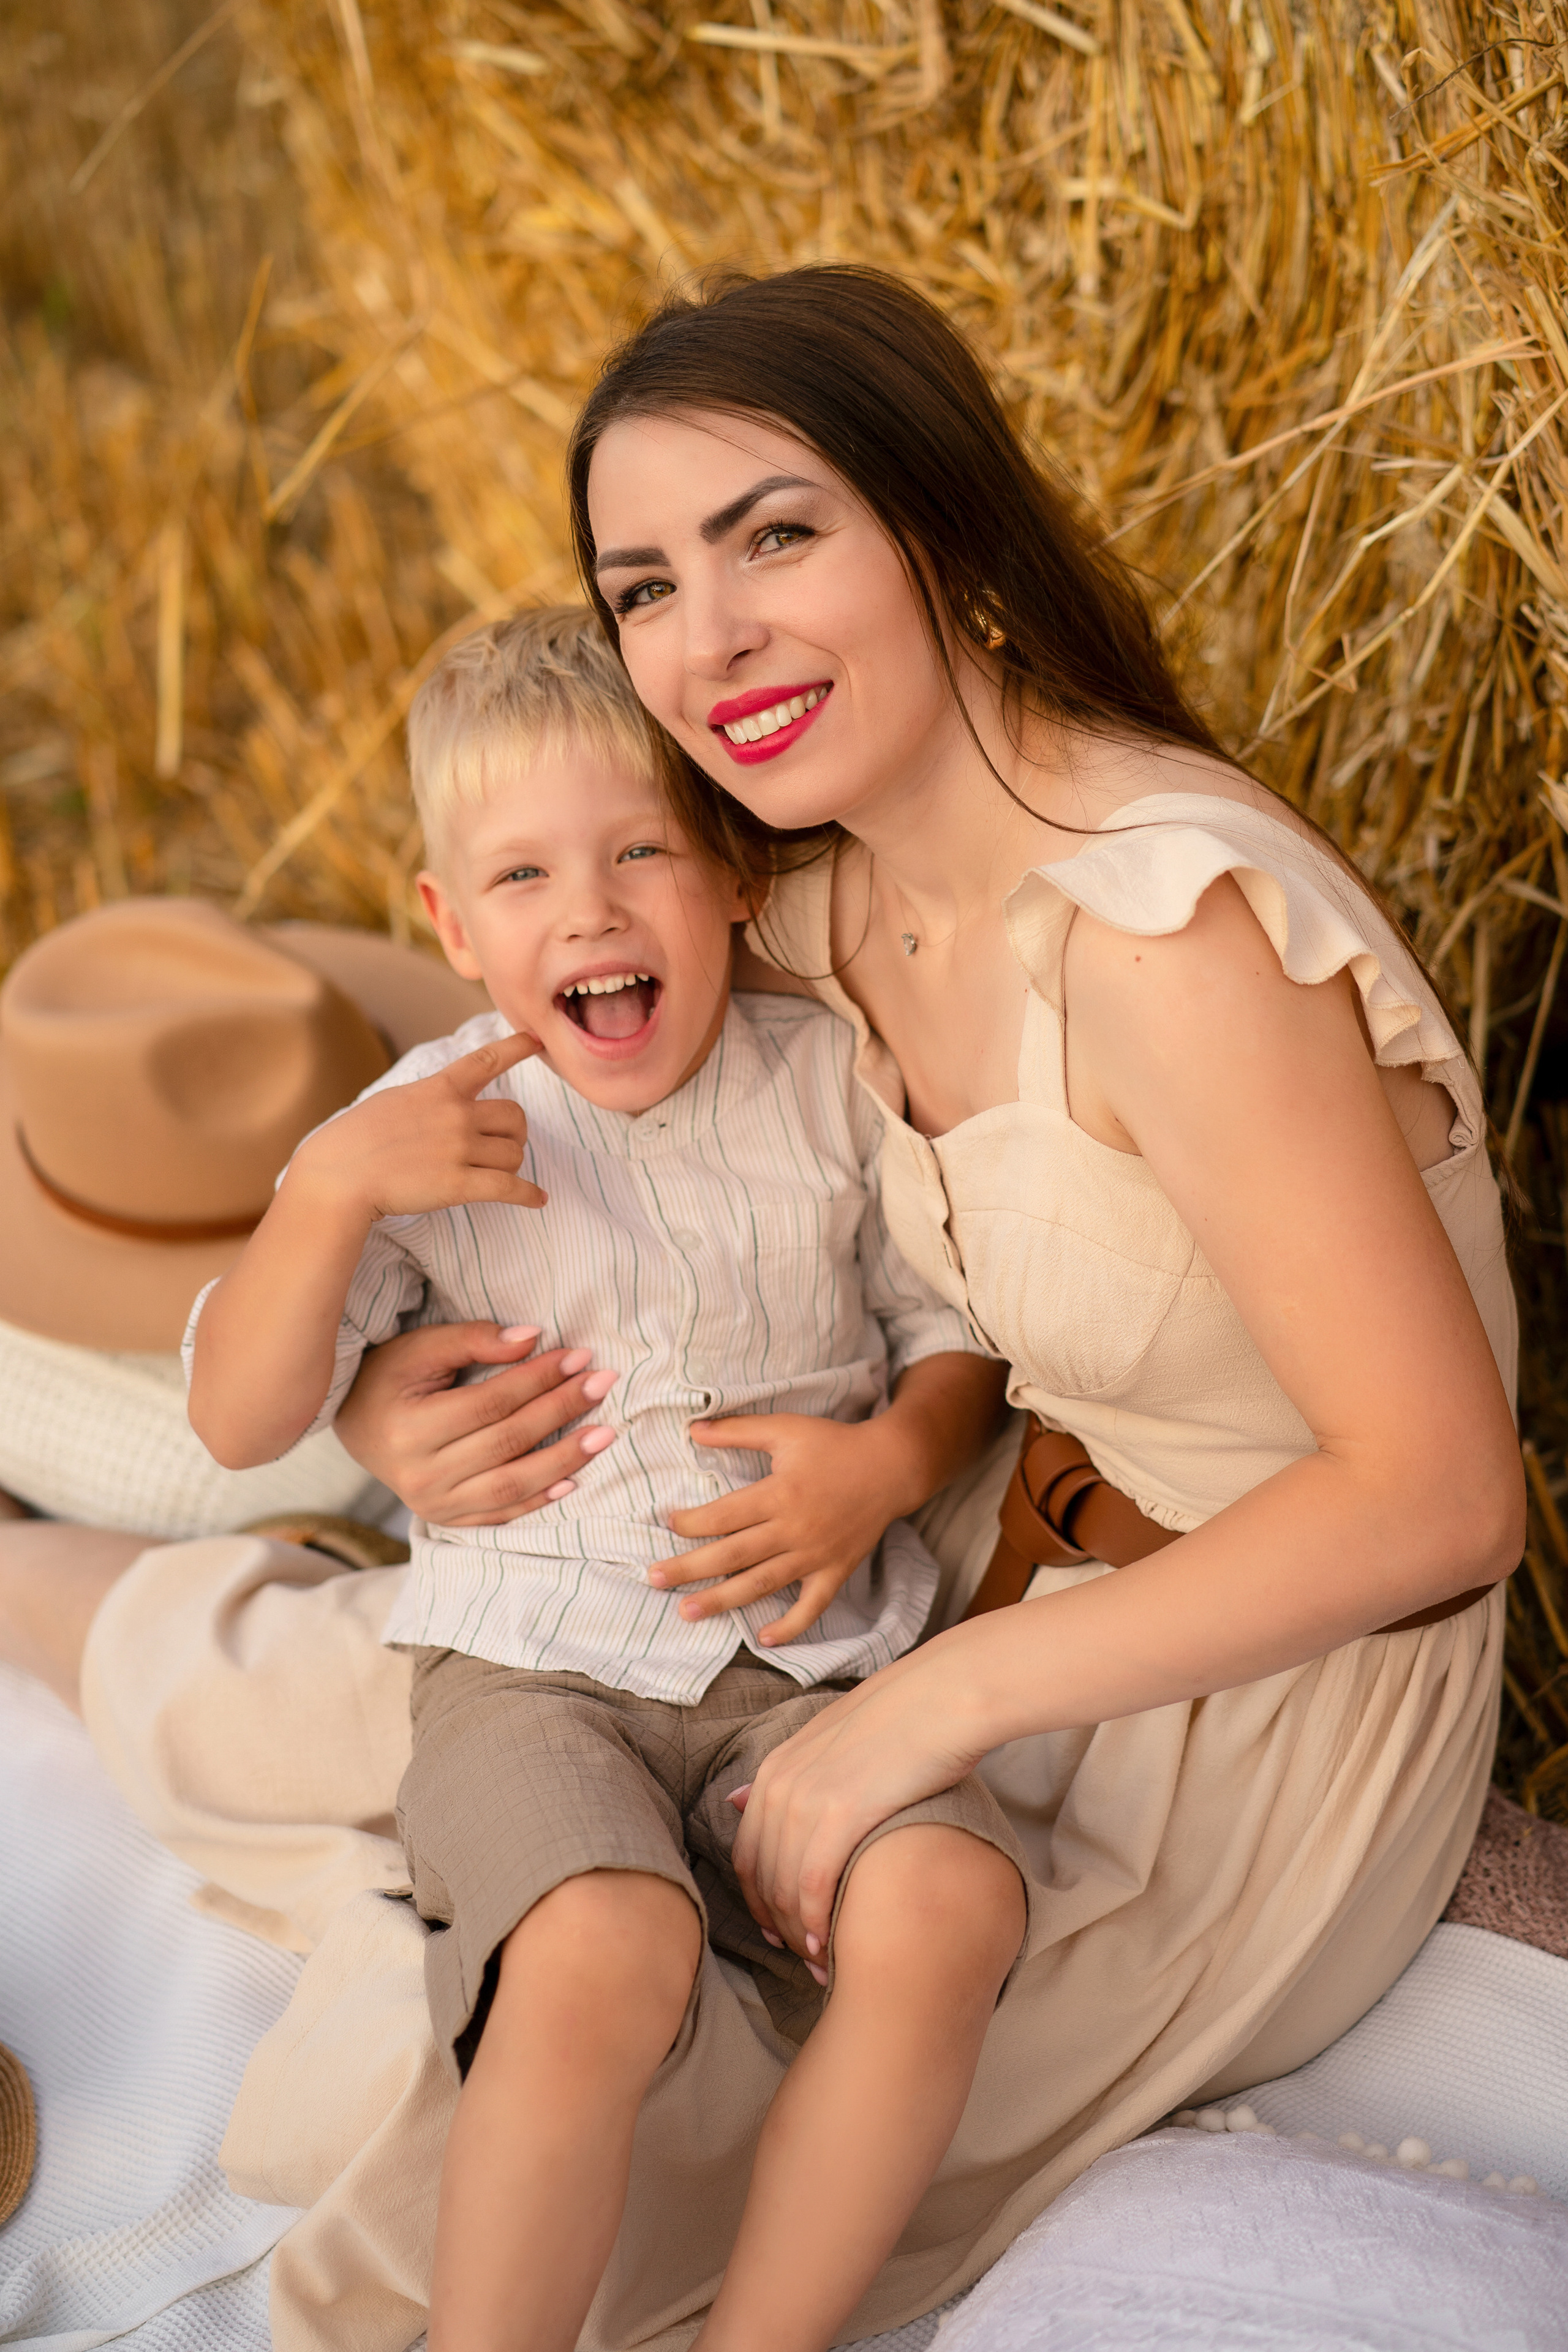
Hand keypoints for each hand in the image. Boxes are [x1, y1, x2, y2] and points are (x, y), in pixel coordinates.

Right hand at [289, 1032, 546, 1225]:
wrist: (339, 1174)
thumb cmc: (356, 1139)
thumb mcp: (394, 1101)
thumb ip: (428, 1099)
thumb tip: (449, 1101)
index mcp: (438, 1089)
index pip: (486, 1061)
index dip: (516, 1047)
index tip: (536, 1039)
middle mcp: (455, 1115)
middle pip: (515, 1117)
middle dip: (515, 1132)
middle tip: (504, 1145)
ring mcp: (459, 1150)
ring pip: (514, 1154)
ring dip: (511, 1165)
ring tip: (496, 1173)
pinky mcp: (458, 1185)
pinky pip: (509, 1188)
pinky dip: (529, 1195)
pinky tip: (539, 1200)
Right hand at [335, 1322, 619, 1526]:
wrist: (357, 1424)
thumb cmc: (391, 1377)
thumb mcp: (421, 1348)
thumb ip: (474, 1339)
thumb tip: (533, 1338)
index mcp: (409, 1429)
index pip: (490, 1403)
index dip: (538, 1379)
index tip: (578, 1356)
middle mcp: (420, 1475)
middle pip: (508, 1441)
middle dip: (561, 1410)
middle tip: (603, 1382)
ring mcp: (435, 1504)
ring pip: (512, 1485)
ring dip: (565, 1459)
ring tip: (606, 1433)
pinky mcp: (448, 1520)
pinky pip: (502, 1514)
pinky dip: (540, 1500)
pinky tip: (574, 1480)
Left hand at [647, 1413, 914, 1644]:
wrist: (891, 1467)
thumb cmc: (834, 1444)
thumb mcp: (786, 1428)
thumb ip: (738, 1431)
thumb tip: (692, 1428)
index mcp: (779, 1493)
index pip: (724, 1515)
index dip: (691, 1522)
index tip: (666, 1524)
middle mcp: (794, 1529)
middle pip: (733, 1554)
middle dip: (690, 1569)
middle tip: (654, 1579)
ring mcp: (815, 1554)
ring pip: (762, 1584)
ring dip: (723, 1601)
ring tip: (687, 1613)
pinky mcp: (835, 1571)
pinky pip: (812, 1606)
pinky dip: (791, 1626)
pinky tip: (764, 1638)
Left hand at [728, 1637, 987, 1956]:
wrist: (944, 1696)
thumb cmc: (900, 1718)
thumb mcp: (828, 1738)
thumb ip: (786, 1775)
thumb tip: (735, 1798)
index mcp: (775, 1767)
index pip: (748, 1853)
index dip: (758, 1900)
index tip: (778, 1930)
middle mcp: (779, 1784)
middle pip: (762, 1878)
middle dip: (778, 1925)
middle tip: (801, 1960)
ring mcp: (806, 1798)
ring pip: (784, 1888)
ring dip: (798, 1934)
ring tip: (820, 1965)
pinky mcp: (840, 1814)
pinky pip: (813, 1886)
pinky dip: (816, 1923)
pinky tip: (830, 1947)